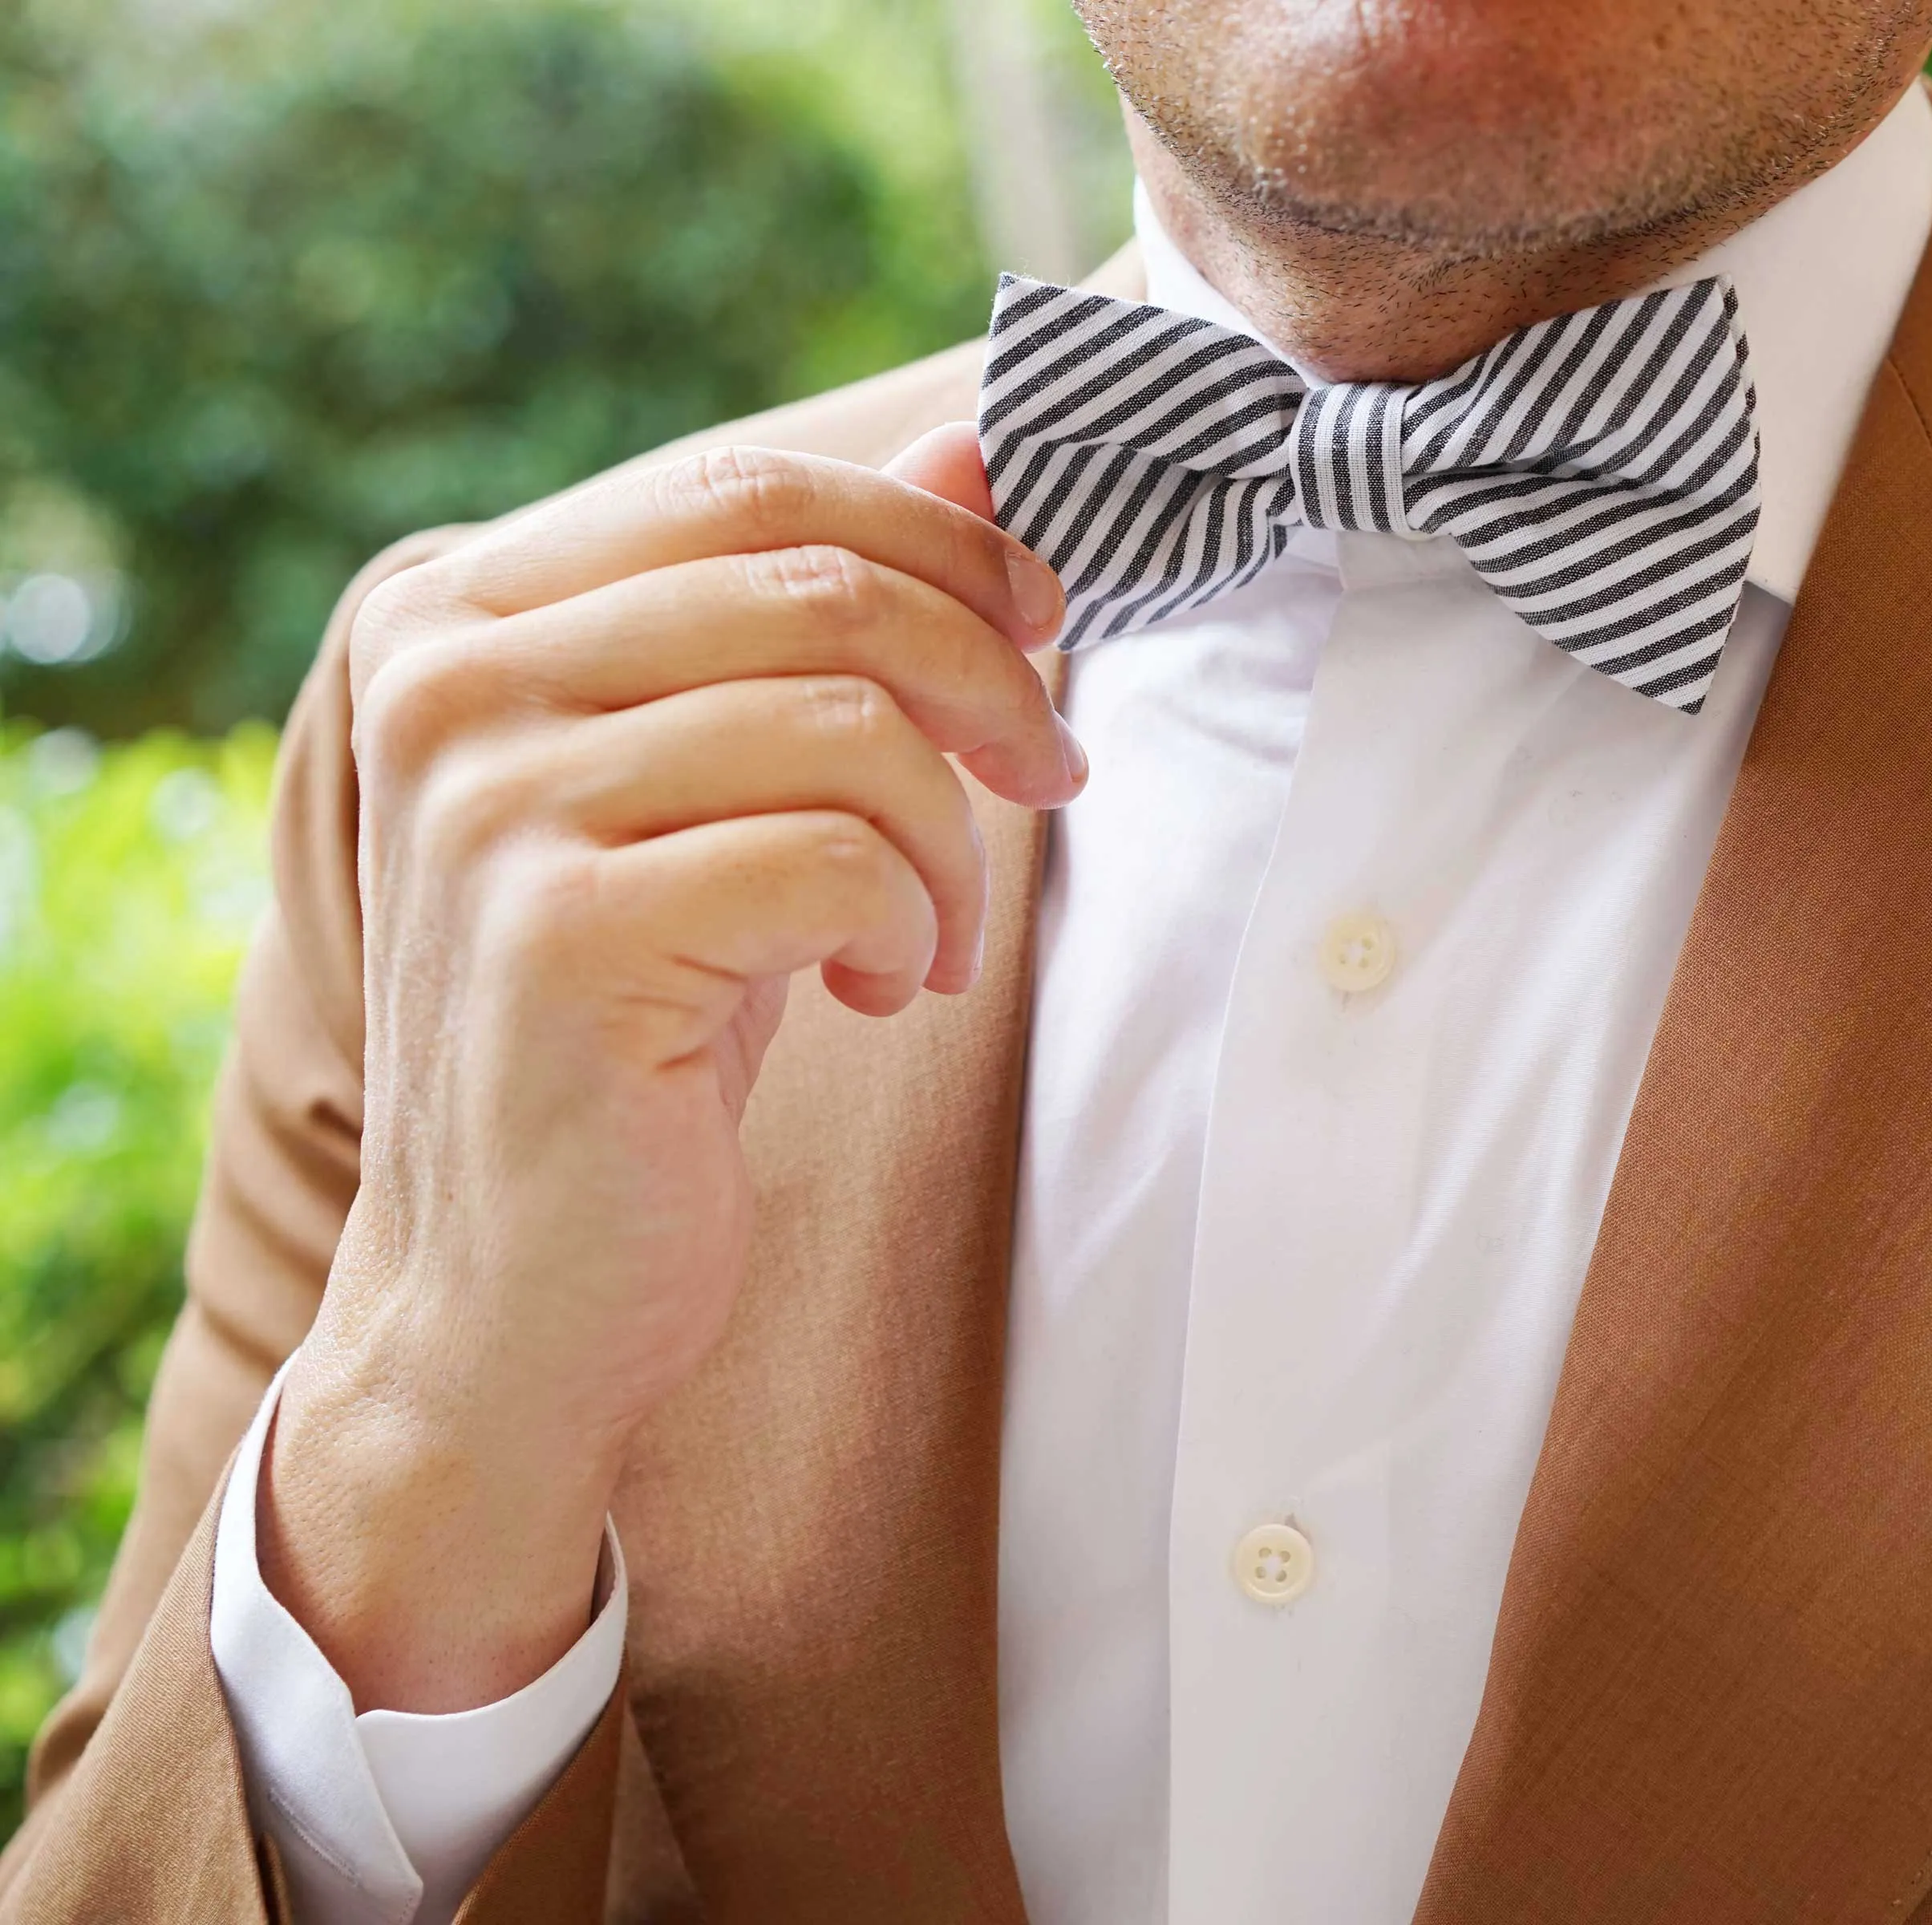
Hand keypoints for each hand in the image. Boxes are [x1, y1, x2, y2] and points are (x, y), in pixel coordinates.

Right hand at [262, 426, 1072, 1712]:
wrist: (517, 1291)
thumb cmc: (640, 1026)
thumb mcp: (730, 792)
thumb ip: (820, 613)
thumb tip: (974, 440)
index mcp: (463, 617)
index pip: (746, 493)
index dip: (935, 539)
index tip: (1043, 626)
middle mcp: (445, 685)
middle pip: (813, 584)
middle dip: (984, 671)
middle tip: (1051, 768)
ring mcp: (486, 807)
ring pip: (845, 724)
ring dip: (948, 837)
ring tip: (928, 933)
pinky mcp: (560, 937)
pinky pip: (834, 858)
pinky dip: (910, 924)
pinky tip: (877, 992)